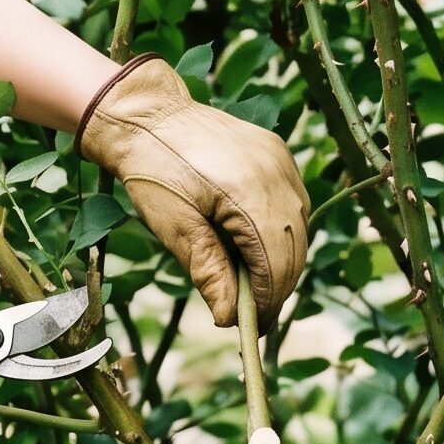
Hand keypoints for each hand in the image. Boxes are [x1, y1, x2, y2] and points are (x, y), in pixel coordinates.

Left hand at [76, 54, 308, 329]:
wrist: (146, 115)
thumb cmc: (151, 171)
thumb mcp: (173, 226)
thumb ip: (208, 270)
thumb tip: (231, 319)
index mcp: (250, 194)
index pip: (276, 265)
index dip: (267, 302)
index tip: (252, 329)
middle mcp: (277, 175)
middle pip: (294, 249)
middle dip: (276, 286)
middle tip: (251, 314)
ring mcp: (281, 161)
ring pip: (298, 227)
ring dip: (280, 258)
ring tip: (249, 281)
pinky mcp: (277, 153)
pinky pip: (292, 202)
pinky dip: (279, 229)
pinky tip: (252, 242)